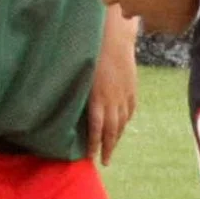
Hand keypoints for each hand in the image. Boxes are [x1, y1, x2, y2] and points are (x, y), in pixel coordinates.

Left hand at [88, 39, 135, 164]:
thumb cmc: (91, 53)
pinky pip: (130, 109)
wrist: (115, 37)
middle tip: (104, 162)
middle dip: (107, 148)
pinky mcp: (132, 88)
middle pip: (112, 130)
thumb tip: (67, 112)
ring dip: (117, 137)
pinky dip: (126, 120)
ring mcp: (125, 95)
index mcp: (98, 98)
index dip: (93, 145)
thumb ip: (76, 95)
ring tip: (112, 148)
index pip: (96, 128)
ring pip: (122, 122)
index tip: (90, 158)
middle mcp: (113, 100)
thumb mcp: (80, 76)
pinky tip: (122, 126)